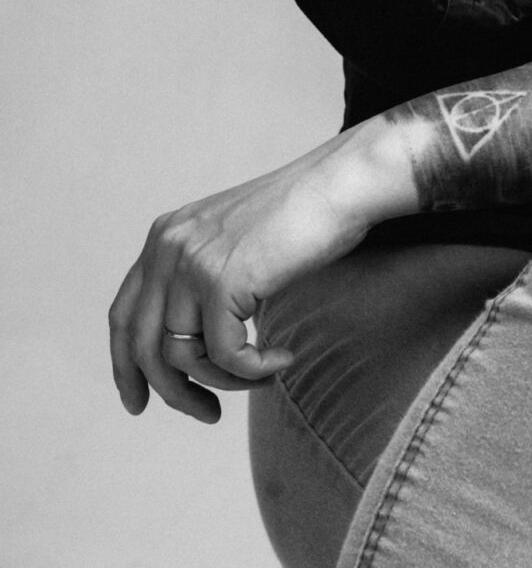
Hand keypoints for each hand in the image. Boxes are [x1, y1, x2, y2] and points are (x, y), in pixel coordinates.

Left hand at [108, 126, 409, 423]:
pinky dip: (254, 370)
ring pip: (183, 358)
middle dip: (172, 392)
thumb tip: (189, 352)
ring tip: (263, 374)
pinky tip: (282, 359)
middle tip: (208, 416)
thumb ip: (202, 283)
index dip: (124, 367)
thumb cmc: (301, 216)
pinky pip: (227, 355)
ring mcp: (192, 263)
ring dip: (224, 381)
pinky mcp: (222, 281)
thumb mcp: (232, 246)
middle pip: (143, 347)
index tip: (138, 403)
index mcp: (165, 237)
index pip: (123, 316)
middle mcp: (167, 247)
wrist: (340, 184)